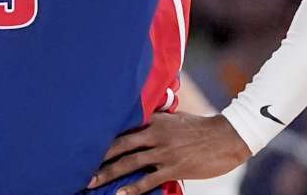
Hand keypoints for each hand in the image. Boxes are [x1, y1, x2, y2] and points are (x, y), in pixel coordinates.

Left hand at [88, 113, 250, 194]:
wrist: (227, 136)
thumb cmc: (201, 127)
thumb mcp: (176, 118)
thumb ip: (157, 120)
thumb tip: (143, 121)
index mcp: (154, 121)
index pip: (123, 129)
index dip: (103, 139)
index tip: (85, 146)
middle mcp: (155, 135)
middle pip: (120, 146)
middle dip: (98, 158)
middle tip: (79, 169)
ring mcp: (164, 152)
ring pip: (129, 163)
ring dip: (108, 174)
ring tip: (91, 182)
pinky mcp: (174, 168)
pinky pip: (149, 180)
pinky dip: (133, 188)